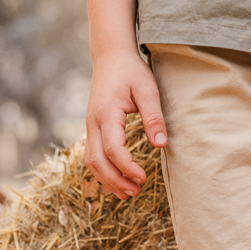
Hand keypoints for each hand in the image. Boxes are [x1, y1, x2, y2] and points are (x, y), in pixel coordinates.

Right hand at [86, 47, 167, 199]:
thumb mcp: (148, 90)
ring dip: (107, 180)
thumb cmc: (131, 72)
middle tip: (136, 192)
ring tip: (128, 193)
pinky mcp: (92, 128)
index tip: (143, 178)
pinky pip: (92, 155)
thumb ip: (154, 117)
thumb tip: (161, 144)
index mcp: (106, 113)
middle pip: (96, 161)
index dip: (127, 167)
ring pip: (91, 161)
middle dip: (115, 181)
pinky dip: (103, 171)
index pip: (112, 149)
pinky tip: (119, 179)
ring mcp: (89, 126)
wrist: (110, 57)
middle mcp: (93, 122)